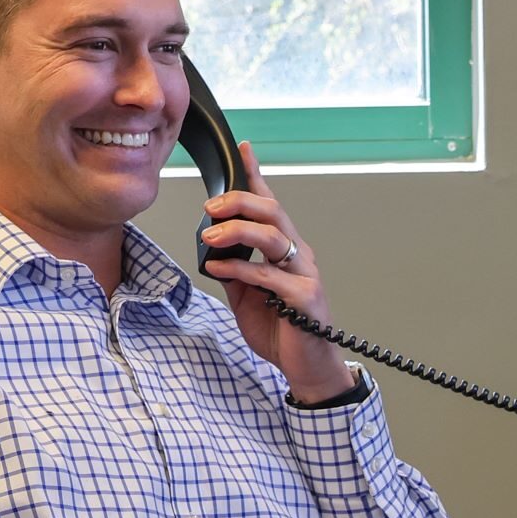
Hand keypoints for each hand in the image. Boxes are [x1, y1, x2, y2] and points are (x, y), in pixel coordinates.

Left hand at [201, 141, 355, 404]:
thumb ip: (235, 271)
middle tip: (210, 207)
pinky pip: (268, 275)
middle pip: (272, 212)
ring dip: (237, 231)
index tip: (244, 149)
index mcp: (286, 250)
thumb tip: (212, 250)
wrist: (307, 368)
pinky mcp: (304, 297)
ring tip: (209, 237)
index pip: (270, 205)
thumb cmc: (281, 332)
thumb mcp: (247, 297)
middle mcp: (299, 255)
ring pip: (273, 236)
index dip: (256, 175)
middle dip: (238, 202)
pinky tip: (216, 268)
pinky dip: (239, 268)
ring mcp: (305, 274)